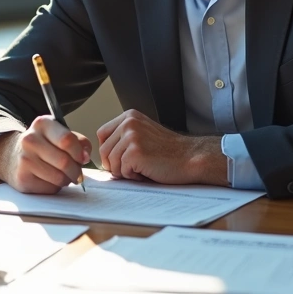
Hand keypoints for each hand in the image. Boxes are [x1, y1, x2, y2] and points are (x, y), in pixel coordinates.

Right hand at [0, 116, 92, 193]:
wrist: (13, 157)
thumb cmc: (44, 146)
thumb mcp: (60, 135)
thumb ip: (78, 142)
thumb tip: (85, 156)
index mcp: (42, 124)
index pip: (67, 140)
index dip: (79, 153)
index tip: (83, 159)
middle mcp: (30, 139)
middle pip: (64, 161)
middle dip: (76, 170)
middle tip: (77, 172)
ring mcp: (24, 160)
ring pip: (59, 177)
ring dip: (67, 180)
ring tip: (63, 175)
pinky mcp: (22, 178)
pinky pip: (50, 188)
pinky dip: (55, 187)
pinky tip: (49, 179)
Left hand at [96, 109, 227, 184]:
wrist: (190, 158)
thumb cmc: (168, 152)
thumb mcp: (143, 134)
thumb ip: (123, 137)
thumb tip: (102, 155)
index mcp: (129, 116)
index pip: (102, 135)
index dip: (109, 151)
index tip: (121, 159)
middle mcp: (128, 123)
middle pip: (103, 151)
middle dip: (115, 165)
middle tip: (134, 168)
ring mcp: (131, 136)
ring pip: (111, 162)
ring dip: (125, 172)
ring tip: (143, 168)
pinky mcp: (135, 152)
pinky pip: (121, 171)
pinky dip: (133, 176)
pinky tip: (147, 171)